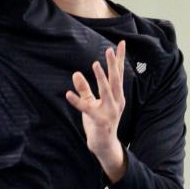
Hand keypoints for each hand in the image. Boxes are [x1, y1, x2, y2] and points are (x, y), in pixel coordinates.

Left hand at [65, 40, 127, 181]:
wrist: (104, 145)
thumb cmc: (99, 123)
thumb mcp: (92, 103)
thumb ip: (85, 89)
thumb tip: (76, 74)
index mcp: (117, 96)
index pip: (118, 74)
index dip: (119, 58)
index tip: (121, 43)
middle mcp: (116, 102)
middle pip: (115, 80)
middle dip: (113, 64)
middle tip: (109, 49)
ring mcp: (109, 111)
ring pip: (106, 91)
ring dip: (101, 77)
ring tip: (95, 64)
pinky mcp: (99, 120)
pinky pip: (86, 108)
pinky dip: (77, 101)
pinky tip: (68, 94)